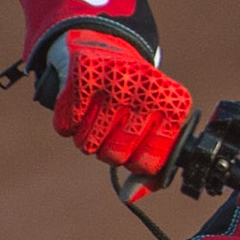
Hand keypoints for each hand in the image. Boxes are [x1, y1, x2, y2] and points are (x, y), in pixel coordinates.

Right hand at [43, 29, 190, 175]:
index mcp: (173, 104)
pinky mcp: (83, 74)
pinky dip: (67, 122)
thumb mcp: (152, 127)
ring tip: (96, 114)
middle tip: (111, 129)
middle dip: (109, 151)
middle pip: (115, 156)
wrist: (104, 43)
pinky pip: (65, 125)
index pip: (150, 161)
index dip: (137, 163)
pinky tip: (79, 104)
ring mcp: (116, 80)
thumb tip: (130, 196)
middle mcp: (148, 90)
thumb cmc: (133, 96)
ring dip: (86, 137)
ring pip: (88, 144)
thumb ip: (149, 166)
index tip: (135, 147)